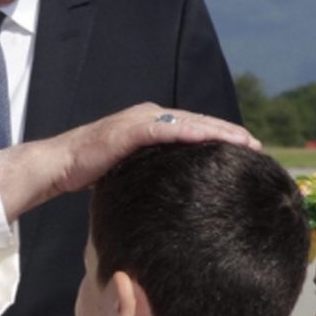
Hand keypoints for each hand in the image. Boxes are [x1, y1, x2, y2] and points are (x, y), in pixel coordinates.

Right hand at [0, 103, 258, 219]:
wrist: (58, 166)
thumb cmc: (90, 174)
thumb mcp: (130, 174)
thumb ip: (152, 176)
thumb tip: (174, 198)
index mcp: (150, 125)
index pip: (192, 129)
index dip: (220, 138)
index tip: (246, 150)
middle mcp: (148, 116)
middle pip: (197, 122)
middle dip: (228, 133)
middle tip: (257, 146)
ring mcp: (139, 120)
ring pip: (188, 123)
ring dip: (218, 131)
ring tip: (245, 142)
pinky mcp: (129, 130)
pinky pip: (167, 129)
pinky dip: (191, 133)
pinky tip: (212, 139)